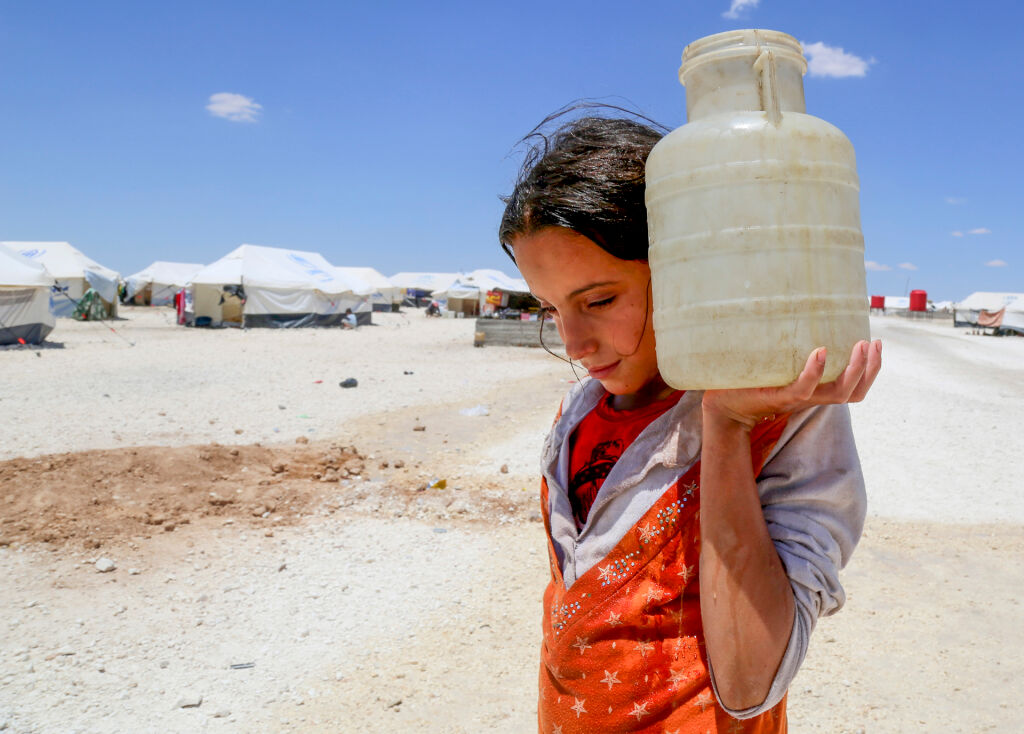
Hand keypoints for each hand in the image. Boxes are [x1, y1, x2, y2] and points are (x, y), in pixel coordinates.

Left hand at [702, 340, 882, 428]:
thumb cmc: (749, 381)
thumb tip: (798, 309)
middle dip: (870, 368)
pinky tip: (821, 352)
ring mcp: (795, 399)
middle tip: (874, 342)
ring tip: (860, 346)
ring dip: (853, 370)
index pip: (853, 387)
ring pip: (837, 393)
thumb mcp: (777, 362)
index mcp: (815, 390)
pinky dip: (814, 372)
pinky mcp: (777, 398)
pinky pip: (802, 389)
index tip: (875, 342)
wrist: (723, 403)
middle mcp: (810, 397)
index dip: (870, 369)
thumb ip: (790, 347)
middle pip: (854, 391)